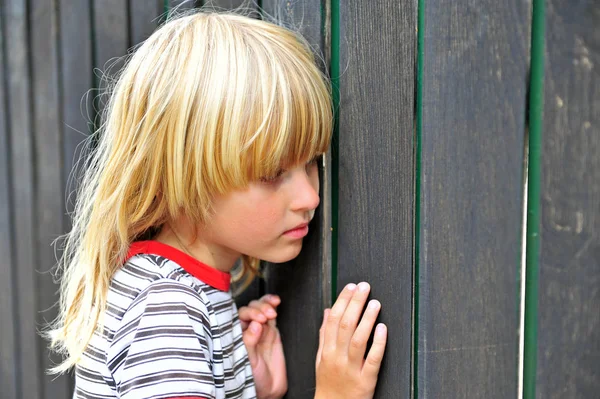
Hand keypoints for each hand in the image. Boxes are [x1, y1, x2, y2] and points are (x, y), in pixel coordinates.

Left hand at [239, 294, 287, 398]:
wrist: (269, 389)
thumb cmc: (252, 378)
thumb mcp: (248, 361)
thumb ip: (249, 342)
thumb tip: (254, 325)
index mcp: (235, 336)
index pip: (238, 318)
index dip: (248, 314)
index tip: (258, 319)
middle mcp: (245, 330)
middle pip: (249, 311)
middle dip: (258, 309)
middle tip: (267, 316)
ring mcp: (259, 329)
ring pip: (260, 309)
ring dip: (266, 305)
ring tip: (272, 310)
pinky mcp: (271, 331)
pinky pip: (271, 314)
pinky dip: (272, 305)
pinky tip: (275, 301)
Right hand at [314, 282, 386, 398]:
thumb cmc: (328, 383)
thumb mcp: (321, 358)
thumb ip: (324, 335)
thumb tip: (328, 311)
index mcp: (326, 350)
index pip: (333, 320)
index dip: (342, 301)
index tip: (351, 287)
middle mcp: (337, 358)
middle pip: (346, 325)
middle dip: (355, 303)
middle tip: (365, 287)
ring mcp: (351, 369)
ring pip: (358, 340)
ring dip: (367, 319)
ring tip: (375, 303)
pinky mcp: (366, 380)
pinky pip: (373, 359)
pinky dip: (378, 343)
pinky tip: (383, 328)